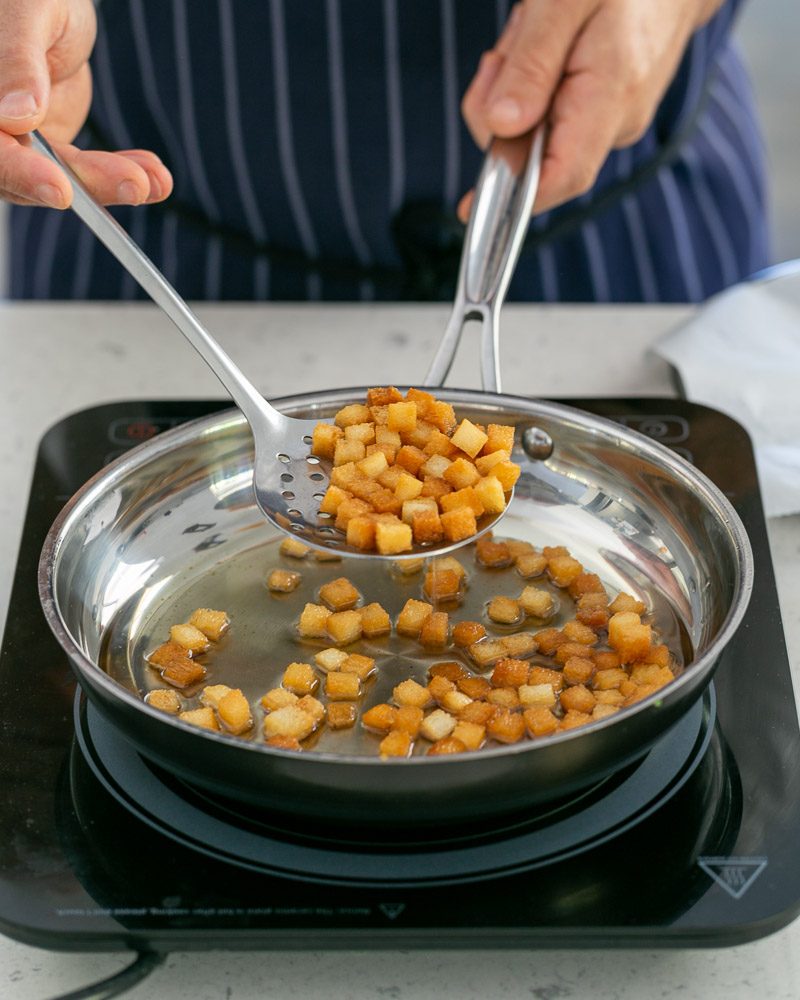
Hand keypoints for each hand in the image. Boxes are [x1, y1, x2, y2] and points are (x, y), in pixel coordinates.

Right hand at [0, 0, 171, 207]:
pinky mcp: (53, 147)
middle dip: (85, 182)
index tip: (61, 189)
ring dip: (112, 183)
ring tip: (156, 181)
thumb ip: (17, 62)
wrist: (50, 3)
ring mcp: (21, 142)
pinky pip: (86, 170)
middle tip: (134, 184)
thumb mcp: (26, 13)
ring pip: (61, 177)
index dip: (22, 172)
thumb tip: (16, 117)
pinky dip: (121, 173)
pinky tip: (157, 177)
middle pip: (26, 173)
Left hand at [460, 0, 723, 216]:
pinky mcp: (605, 112)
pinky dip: (532, 84)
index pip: (564, 176)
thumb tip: (502, 126)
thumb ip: (532, 65)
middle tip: (504, 55)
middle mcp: (617, 122)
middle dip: (500, 112)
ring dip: (514, 88)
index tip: (469, 208)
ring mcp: (613, 120)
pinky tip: (545, 46)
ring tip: (533, 35)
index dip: (515, 199)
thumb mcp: (564, 1)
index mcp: (612, 97)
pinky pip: (549, 114)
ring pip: (535, 132)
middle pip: (534, 153)